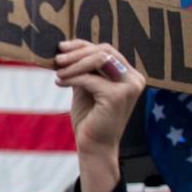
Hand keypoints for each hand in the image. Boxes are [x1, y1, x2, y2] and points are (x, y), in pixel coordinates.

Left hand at [55, 40, 144, 191]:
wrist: (94, 146)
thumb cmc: (89, 118)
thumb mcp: (86, 87)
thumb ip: (83, 69)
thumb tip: (66, 48)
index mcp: (129, 75)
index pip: (106, 50)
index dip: (83, 45)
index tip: (62, 47)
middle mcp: (134, 78)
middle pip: (104, 51)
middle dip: (77, 52)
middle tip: (57, 59)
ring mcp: (129, 87)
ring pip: (98, 60)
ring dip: (73, 64)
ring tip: (57, 72)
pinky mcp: (118, 96)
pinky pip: (89, 79)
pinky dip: (72, 78)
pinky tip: (59, 82)